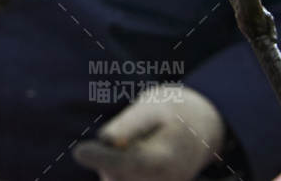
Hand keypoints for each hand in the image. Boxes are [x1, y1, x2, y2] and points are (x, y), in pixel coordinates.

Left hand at [72, 84, 225, 180]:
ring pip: (114, 179)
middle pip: (114, 175)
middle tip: (128, 135)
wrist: (201, 130)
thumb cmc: (171, 113)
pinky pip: (119, 180)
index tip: (79, 151)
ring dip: (112, 163)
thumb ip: (128, 125)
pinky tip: (136, 155)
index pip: (126, 164)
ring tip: (139, 144)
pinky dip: (118, 169)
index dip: (101, 158)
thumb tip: (105, 139)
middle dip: (107, 156)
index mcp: (165, 160)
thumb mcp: (152, 107)